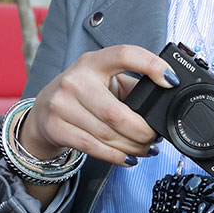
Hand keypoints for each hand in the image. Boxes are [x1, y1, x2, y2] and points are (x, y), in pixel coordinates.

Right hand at [21, 45, 173, 167]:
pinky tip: (128, 158)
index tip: (170, 81)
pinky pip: (94, 147)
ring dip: (132, 147)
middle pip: (117, 113)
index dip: (150, 65)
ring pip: (107, 134)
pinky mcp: (56, 128)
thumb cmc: (81, 94)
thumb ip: (132, 86)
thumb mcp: (103, 80)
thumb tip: (166, 100)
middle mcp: (75, 80)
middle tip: (154, 137)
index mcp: (93, 62)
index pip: (124, 54)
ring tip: (144, 148)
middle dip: (143, 131)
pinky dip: (116, 156)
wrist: (43, 113)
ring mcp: (62, 105)